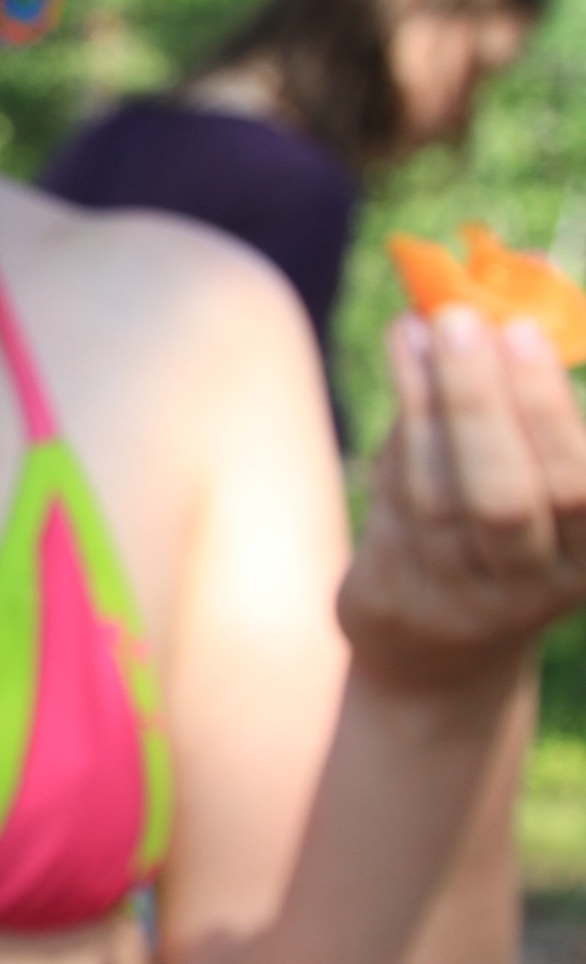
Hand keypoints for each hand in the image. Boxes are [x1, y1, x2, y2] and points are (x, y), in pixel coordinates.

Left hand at [340, 309, 585, 692]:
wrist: (441, 652)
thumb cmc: (501, 538)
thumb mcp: (536, 489)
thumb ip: (518, 415)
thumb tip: (481, 311)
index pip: (578, 486)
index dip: (547, 410)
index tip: (519, 329)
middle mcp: (536, 583)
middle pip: (505, 495)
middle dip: (481, 403)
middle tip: (460, 320)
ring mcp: (463, 596)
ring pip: (440, 497)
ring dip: (426, 402)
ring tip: (418, 327)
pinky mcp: (401, 594)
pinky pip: (396, 504)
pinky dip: (400, 428)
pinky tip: (402, 362)